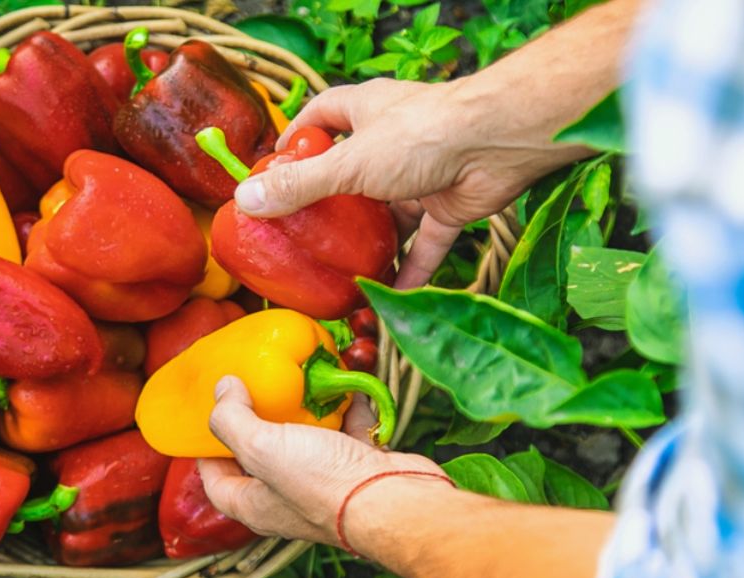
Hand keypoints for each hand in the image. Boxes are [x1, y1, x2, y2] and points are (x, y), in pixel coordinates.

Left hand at [198, 375, 444, 545]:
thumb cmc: (323, 483)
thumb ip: (232, 419)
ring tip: (293, 379)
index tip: (206, 421)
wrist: (393, 498)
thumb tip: (222, 390)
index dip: (206, 454)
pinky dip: (344, 407)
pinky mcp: (358, 465)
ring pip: (306, 440)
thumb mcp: (261, 448)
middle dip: (257, 422)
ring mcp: (325, 481)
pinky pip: (346, 430)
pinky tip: (340, 383)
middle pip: (262, 457)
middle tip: (251, 389)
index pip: (217, 483)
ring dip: (302, 410)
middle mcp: (288, 498)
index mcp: (256, 504)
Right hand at [232, 78, 590, 287]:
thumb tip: (245, 202)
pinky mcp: (448, 205)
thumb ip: (301, 186)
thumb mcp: (350, 163)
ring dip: (370, 245)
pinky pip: (424, 245)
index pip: (322, 116)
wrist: (498, 143)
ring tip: (342, 276)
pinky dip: (410, 270)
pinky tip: (389, 298)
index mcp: (366, 112)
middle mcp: (392, 141)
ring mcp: (421, 175)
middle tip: (303, 237)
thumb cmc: (423, 134)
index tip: (276, 168)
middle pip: (352, 173)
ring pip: (389, 215)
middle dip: (332, 205)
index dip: (299, 139)